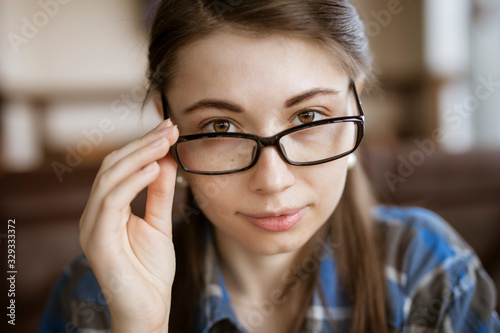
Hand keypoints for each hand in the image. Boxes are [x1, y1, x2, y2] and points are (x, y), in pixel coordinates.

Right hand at [79, 119, 178, 332]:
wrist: (149, 310)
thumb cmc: (151, 271)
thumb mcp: (159, 223)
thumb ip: (159, 193)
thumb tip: (165, 160)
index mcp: (107, 209)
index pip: (120, 167)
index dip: (144, 145)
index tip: (170, 129)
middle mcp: (94, 214)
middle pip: (113, 166)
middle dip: (143, 143)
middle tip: (170, 127)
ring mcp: (92, 227)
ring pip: (110, 178)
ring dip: (140, 155)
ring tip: (166, 141)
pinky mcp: (98, 240)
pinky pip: (112, 201)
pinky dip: (133, 181)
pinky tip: (155, 167)